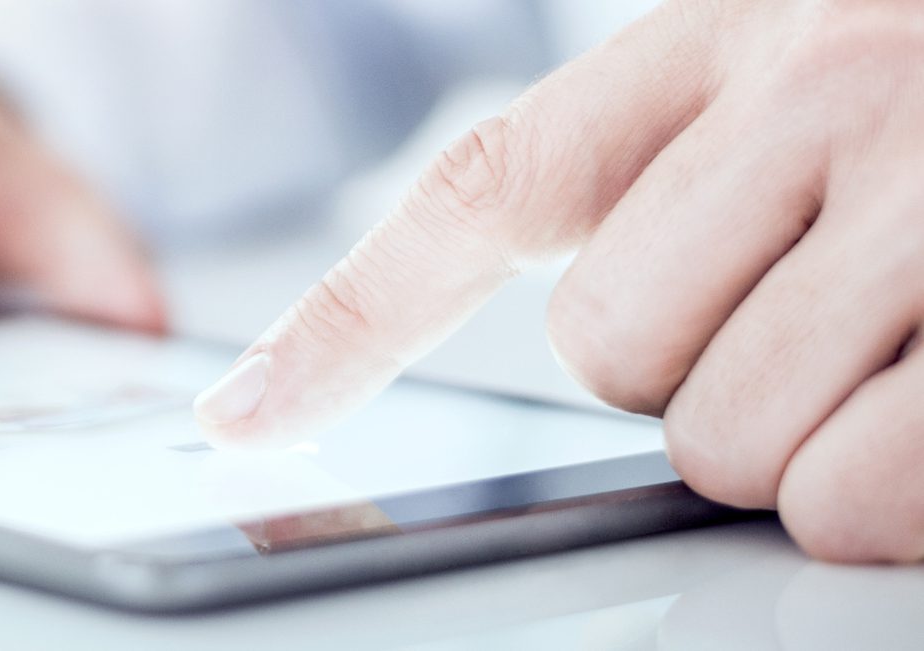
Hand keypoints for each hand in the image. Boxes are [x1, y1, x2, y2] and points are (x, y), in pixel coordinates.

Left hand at [194, 0, 923, 561]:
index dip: (346, 324)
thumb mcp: (810, 57)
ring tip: (919, 335)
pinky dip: (894, 495)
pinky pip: (865, 498)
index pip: (483, 190)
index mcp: (726, 31)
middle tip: (835, 310)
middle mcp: (825, 81)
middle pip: (618, 357)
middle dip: (710, 374)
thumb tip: (561, 338)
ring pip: (738, 446)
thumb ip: (675, 168)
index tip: (248, 422)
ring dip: (814, 440)